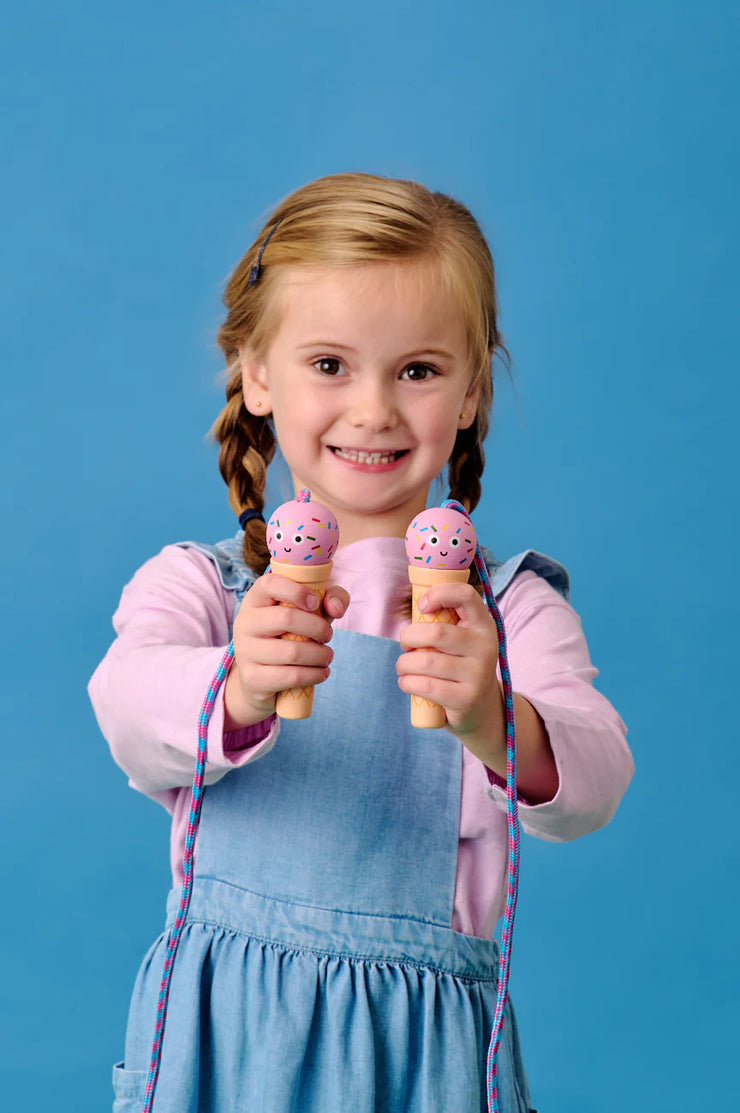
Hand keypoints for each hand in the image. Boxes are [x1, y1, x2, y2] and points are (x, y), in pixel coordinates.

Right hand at [224, 574, 349, 728]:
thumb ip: (328, 599)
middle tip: (328, 636)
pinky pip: (291, 676)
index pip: (269, 583)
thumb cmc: (288, 636)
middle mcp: (245, 623)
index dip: (296, 590)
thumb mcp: (307, 613)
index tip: (315, 603)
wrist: (259, 679)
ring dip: (320, 655)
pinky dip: (314, 675)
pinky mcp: (252, 678)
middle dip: (318, 628)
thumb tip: (336, 608)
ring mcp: (245, 652)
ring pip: (292, 652)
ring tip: (327, 656)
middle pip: (286, 618)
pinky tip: (322, 672)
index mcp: (255, 600)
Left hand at [396, 583, 506, 766]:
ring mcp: (478, 674)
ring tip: (403, 667)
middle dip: (409, 636)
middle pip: (436, 633)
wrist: (481, 707)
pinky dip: (407, 683)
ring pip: (427, 661)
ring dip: (404, 663)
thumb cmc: (460, 664)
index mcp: (483, 624)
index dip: (439, 594)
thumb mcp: (463, 639)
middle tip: (405, 644)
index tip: (421, 607)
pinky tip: (406, 682)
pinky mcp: (466, 698)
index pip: (465, 595)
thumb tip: (416, 603)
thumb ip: (445, 620)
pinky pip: (426, 686)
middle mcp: (485, 646)